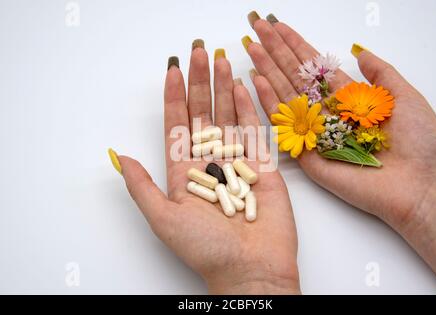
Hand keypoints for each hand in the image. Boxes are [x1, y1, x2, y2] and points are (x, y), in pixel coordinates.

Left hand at [110, 42, 299, 293]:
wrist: (251, 269)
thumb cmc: (206, 249)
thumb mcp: (164, 219)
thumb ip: (142, 187)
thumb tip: (122, 158)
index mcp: (185, 173)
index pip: (177, 127)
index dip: (174, 98)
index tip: (171, 72)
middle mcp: (210, 163)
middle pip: (203, 115)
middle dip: (200, 83)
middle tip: (198, 52)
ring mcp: (238, 163)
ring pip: (228, 117)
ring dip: (223, 88)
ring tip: (220, 60)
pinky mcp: (264, 167)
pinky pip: (254, 132)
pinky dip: (248, 108)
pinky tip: (240, 87)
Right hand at [243, 12, 435, 284]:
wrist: (423, 183)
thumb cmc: (420, 141)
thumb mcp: (402, 95)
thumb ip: (379, 72)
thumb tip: (359, 49)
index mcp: (347, 99)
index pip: (315, 67)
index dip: (296, 45)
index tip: (278, 26)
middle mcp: (327, 114)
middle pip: (295, 77)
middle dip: (275, 51)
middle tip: (255, 27)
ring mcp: (315, 134)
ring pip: (285, 96)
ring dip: (267, 70)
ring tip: (251, 45)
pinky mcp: (308, 157)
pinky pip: (285, 128)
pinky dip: (269, 104)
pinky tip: (257, 80)